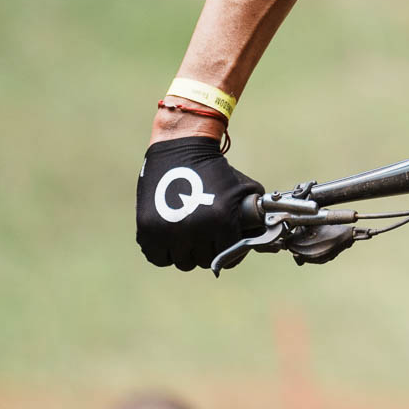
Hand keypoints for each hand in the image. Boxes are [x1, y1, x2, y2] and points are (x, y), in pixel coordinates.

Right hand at [135, 137, 264, 270]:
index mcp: (221, 220)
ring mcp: (169, 231)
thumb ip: (255, 215)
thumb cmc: (216, 169)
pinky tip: (171, 238)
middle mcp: (195, 228)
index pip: (228, 257)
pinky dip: (164, 252)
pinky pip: (158, 257)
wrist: (181, 147)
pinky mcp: (147, 229)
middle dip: (207, 250)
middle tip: (205, 237)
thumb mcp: (244, 188)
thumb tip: (261, 239)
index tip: (223, 244)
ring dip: (186, 252)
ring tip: (188, 236)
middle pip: (203, 261)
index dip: (228, 251)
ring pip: (181, 262)